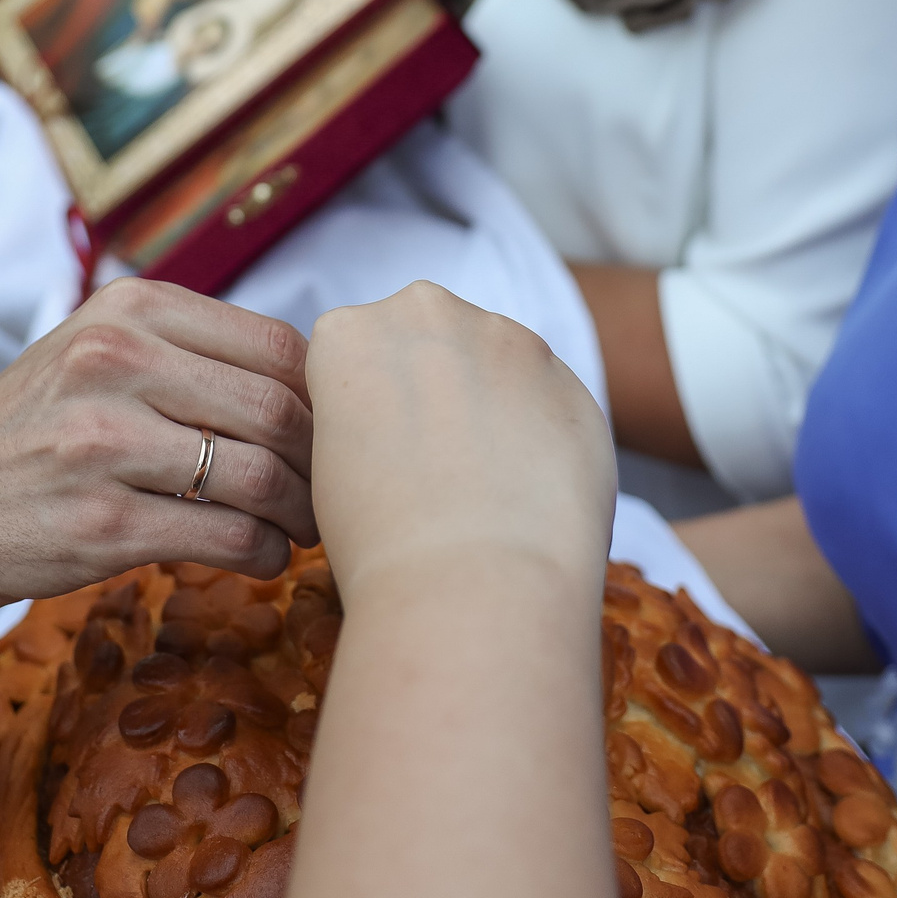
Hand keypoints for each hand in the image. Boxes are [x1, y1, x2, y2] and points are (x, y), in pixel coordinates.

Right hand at [0, 278, 316, 610]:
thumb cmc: (39, 426)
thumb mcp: (101, 350)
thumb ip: (193, 350)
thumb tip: (318, 385)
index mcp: (130, 308)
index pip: (275, 346)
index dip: (323, 398)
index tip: (336, 433)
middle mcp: (115, 362)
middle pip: (276, 411)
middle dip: (322, 461)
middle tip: (334, 490)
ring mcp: (105, 444)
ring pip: (258, 477)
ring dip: (299, 513)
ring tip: (301, 526)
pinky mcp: (102, 523)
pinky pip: (224, 537)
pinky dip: (263, 553)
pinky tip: (261, 555)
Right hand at [305, 282, 614, 601]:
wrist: (471, 586)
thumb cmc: (377, 542)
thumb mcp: (328, 464)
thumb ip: (359, 411)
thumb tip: (397, 419)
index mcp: (348, 332)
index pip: (356, 354)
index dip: (369, 409)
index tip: (377, 455)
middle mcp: (426, 312)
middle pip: (429, 340)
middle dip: (433, 387)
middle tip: (433, 466)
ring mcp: (506, 338)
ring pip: (495, 363)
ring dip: (492, 406)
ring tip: (485, 487)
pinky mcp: (569, 376)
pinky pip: (549, 401)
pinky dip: (541, 437)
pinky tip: (528, 492)